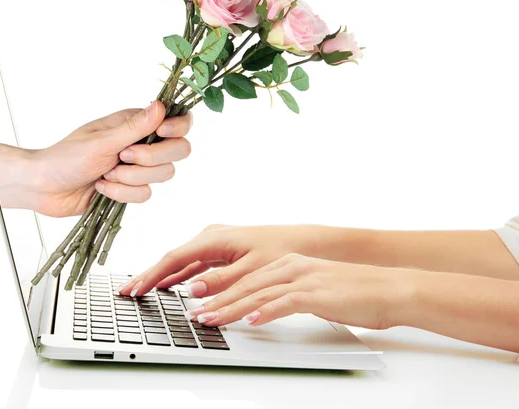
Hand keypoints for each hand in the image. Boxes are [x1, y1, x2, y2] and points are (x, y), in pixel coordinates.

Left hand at [0, 101, 192, 216]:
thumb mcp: (102, 140)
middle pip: (179, 150)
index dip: (178, 128)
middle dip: (152, 158)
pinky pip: (146, 194)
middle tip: (123, 156)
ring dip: (132, 178)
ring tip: (107, 174)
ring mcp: (139, 167)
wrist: (45, 188)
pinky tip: (102, 187)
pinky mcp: (132, 189)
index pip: (178, 121)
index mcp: (136, 123)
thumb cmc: (67, 157)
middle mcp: (142, 143)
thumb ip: (135, 127)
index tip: (161, 133)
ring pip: (164, 174)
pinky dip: (122, 193)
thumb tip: (161, 105)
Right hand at [118, 223, 325, 297]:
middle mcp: (211, 237)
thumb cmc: (281, 251)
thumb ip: (222, 281)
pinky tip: (169, 285)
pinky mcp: (221, 251)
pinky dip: (179, 275)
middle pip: (172, 258)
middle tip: (126, 291)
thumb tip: (192, 290)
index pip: (174, 258)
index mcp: (215, 238)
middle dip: (149, 275)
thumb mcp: (252, 269)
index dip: (152, 275)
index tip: (135, 289)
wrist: (302, 242)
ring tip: (140, 289)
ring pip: (181, 262)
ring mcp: (215, 243)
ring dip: (161, 276)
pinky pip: (193, 264)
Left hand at [183, 253, 409, 329]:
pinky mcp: (317, 293)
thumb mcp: (315, 288)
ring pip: (259, 293)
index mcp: (289, 264)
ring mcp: (304, 278)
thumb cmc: (355, 292)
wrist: (389, 287)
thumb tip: (265, 309)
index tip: (202, 302)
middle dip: (217, 300)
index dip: (222, 291)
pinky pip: (285, 303)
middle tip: (195, 314)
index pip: (248, 278)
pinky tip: (251, 322)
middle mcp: (292, 267)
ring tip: (211, 319)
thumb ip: (289, 295)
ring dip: (232, 308)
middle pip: (247, 285)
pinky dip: (266, 312)